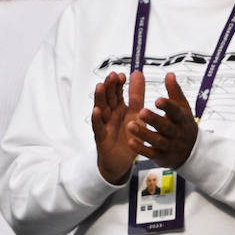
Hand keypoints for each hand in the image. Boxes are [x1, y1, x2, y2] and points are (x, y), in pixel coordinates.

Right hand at [92, 70, 144, 184]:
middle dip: (109, 87)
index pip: (117, 92)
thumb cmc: (128, 136)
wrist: (122, 161)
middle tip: (112, 76)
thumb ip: (137, 95)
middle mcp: (110, 115)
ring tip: (100, 86)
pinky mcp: (101, 138)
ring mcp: (104, 125)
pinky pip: (98, 128)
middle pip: (107, 98)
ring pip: (100, 110)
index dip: (118, 84)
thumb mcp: (136, 114)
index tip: (122, 74)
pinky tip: (97, 111)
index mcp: (119, 108)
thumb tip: (137, 73)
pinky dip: (97, 119)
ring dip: (99, 98)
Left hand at [129, 73, 198, 169]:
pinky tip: (130, 142)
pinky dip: (141, 149)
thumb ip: (174, 92)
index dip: (168, 106)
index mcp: (182, 119)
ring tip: (130, 125)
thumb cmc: (183, 125)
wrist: (192, 152)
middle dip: (154, 120)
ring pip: (157, 141)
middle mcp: (177, 133)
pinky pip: (151, 154)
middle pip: (166, 127)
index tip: (157, 100)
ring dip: (144, 134)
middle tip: (141, 111)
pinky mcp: (162, 157)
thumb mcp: (183, 108)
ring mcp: (170, 146)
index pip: (176, 112)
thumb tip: (169, 74)